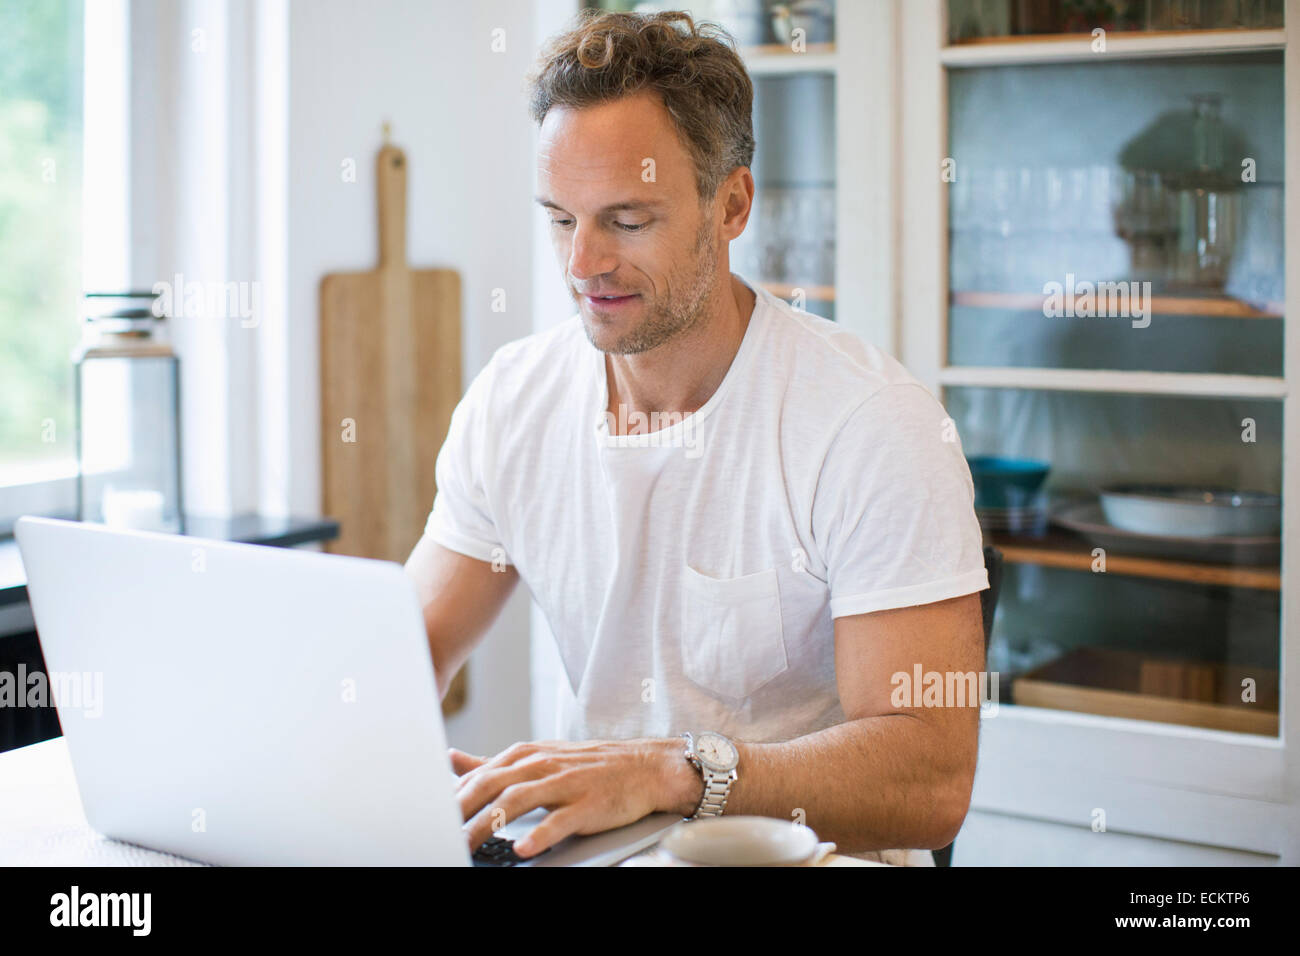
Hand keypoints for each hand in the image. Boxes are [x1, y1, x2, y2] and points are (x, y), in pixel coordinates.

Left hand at [455, 738, 699, 858]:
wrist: (645, 767)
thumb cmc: (589, 766)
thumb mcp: (539, 757)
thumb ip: (493, 763)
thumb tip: (451, 760)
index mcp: (526, 755)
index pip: (478, 775)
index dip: (451, 797)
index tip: (428, 818)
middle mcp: (541, 764)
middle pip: (490, 785)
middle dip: (459, 810)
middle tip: (437, 833)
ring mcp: (565, 783)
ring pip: (517, 801)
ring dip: (488, 824)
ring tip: (466, 846)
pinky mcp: (587, 804)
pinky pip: (559, 820)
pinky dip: (539, 834)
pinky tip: (523, 849)